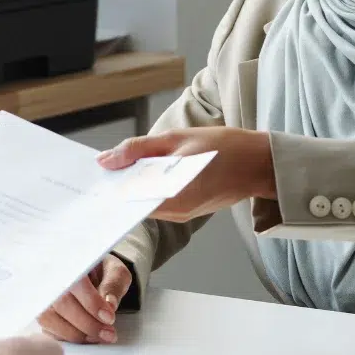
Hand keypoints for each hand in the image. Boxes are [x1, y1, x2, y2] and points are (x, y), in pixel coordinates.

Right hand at [38, 254, 133, 343]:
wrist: (91, 276)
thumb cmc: (101, 271)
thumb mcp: (115, 272)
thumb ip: (114, 285)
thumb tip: (109, 304)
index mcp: (69, 261)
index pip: (75, 283)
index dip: (92, 303)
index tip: (109, 317)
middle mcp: (49, 277)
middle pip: (61, 304)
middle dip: (88, 324)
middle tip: (109, 333)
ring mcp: (42, 296)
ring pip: (51, 319)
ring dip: (78, 334)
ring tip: (100, 337)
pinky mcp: (42, 313)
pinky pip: (49, 330)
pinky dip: (69, 338)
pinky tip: (87, 337)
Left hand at [98, 127, 276, 222]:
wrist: (259, 163)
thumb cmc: (224, 147)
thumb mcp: (176, 139)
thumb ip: (138, 149)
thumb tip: (105, 160)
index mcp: (172, 196)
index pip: (128, 198)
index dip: (110, 186)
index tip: (95, 175)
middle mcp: (175, 212)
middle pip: (135, 201)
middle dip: (120, 184)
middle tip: (104, 167)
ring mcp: (182, 215)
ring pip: (146, 202)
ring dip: (135, 185)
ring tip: (123, 166)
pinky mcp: (188, 212)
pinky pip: (160, 202)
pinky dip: (150, 188)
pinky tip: (146, 172)